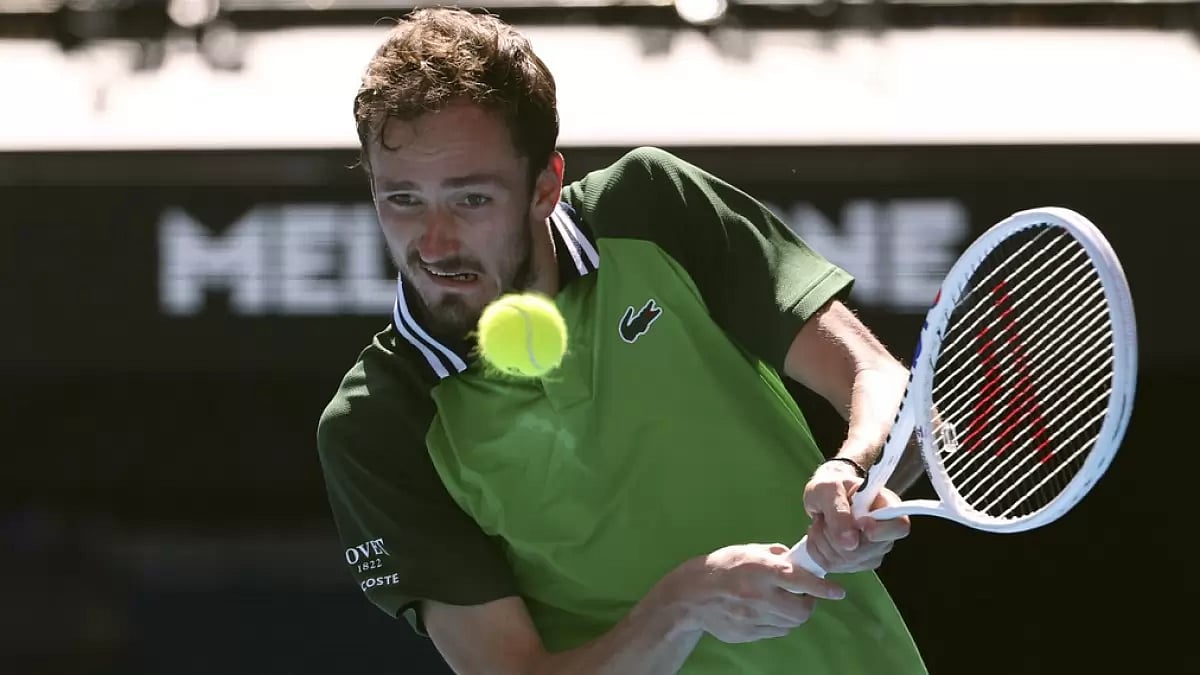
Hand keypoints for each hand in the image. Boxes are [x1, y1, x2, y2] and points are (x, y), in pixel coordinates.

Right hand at [669, 543, 845, 643]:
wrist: (690, 595)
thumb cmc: (721, 566)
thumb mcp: (747, 551)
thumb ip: (775, 555)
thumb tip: (797, 561)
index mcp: (760, 570)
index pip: (800, 580)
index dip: (822, 587)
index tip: (838, 591)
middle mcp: (759, 596)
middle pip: (801, 611)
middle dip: (807, 604)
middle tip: (803, 597)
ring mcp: (752, 618)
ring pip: (790, 624)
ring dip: (793, 614)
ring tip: (782, 603)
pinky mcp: (747, 634)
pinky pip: (775, 632)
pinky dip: (778, 623)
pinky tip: (767, 612)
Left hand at [802, 460, 910, 574]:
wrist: (822, 497)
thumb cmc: (831, 487)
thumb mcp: (829, 489)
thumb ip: (839, 512)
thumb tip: (850, 543)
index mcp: (888, 507)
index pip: (900, 526)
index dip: (880, 531)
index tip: (859, 523)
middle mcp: (885, 534)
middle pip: (867, 550)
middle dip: (837, 534)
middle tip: (826, 515)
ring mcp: (872, 552)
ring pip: (847, 560)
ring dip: (823, 540)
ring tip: (822, 522)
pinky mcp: (855, 564)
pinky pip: (833, 566)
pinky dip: (817, 550)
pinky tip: (819, 534)